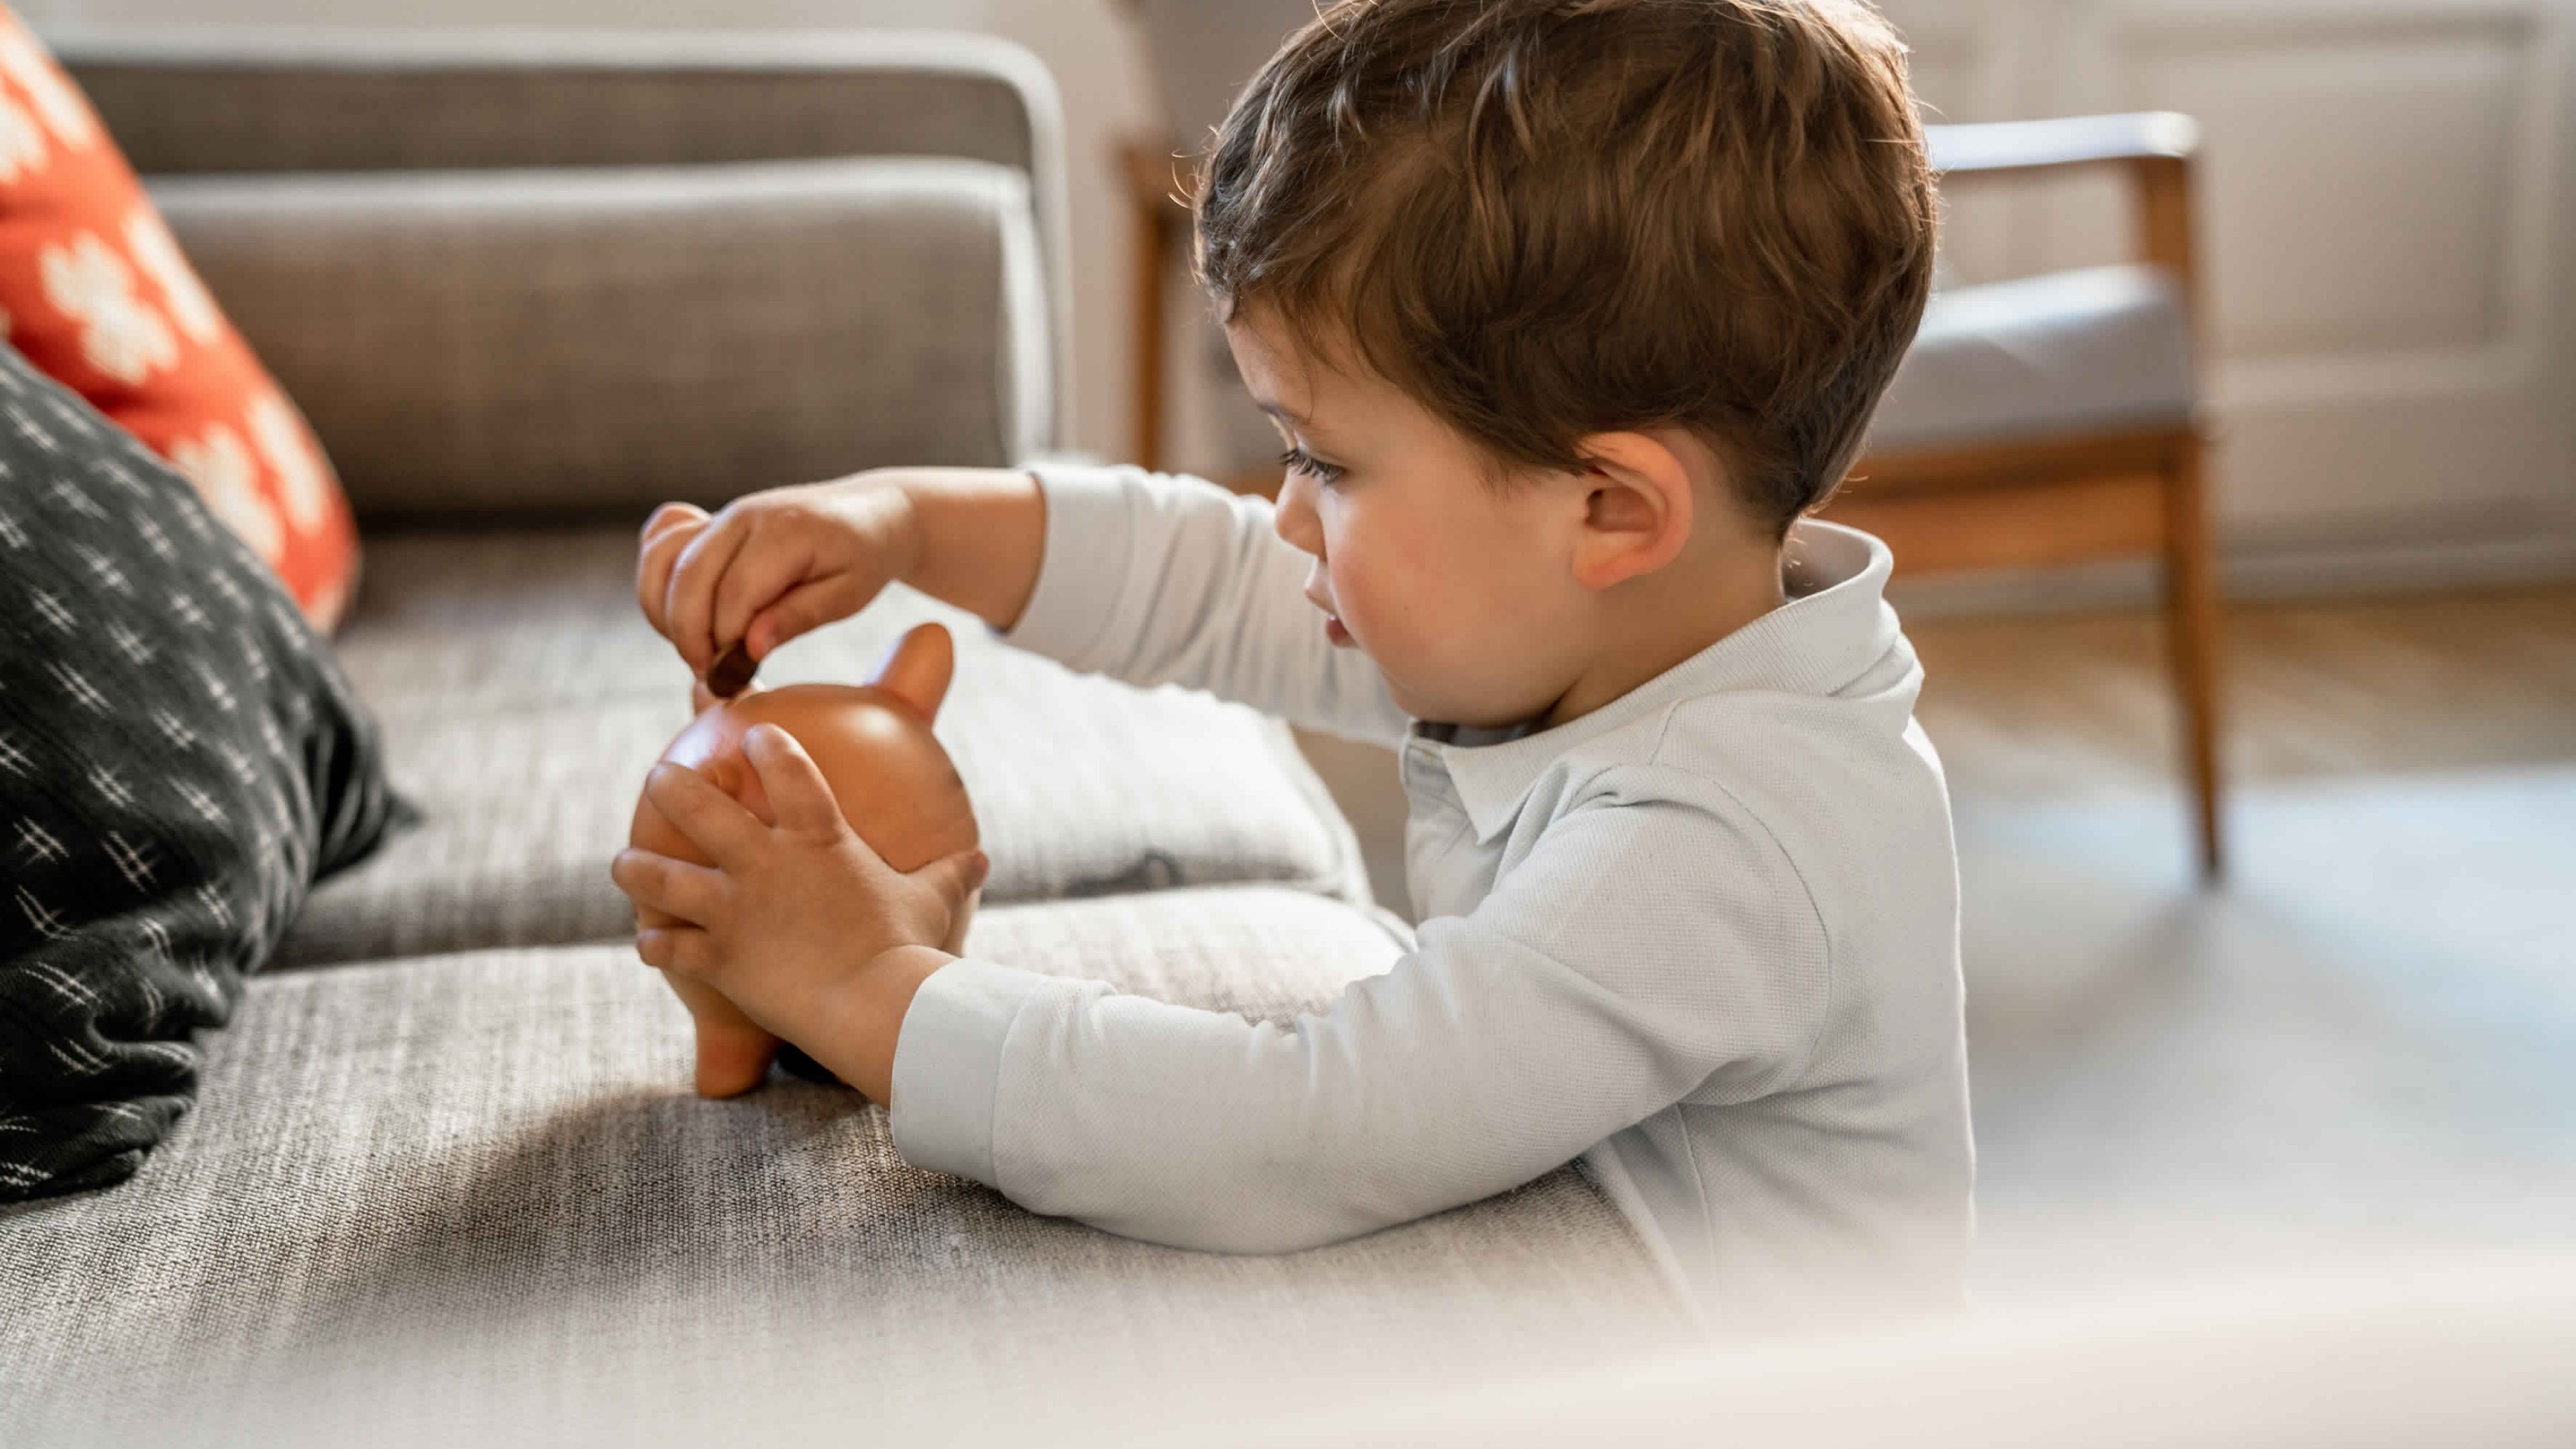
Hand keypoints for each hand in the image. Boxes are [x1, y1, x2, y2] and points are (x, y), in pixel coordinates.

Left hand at [610, 723, 986, 1102]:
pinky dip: (655, 945)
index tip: (750, 735)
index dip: (762, 743)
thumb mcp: (932, 901)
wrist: (877, 1005)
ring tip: (626, 861)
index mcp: (818, 836)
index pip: (784, 765)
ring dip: (636, 866)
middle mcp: (764, 862)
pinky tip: (648, 944)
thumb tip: (982, 861)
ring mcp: (733, 909)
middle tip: (659, 776)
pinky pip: (668, 947)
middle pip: (696, 804)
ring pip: (658, 874)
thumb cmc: (908, 948)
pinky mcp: (717, 958)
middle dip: (671, 784)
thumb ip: (950, 874)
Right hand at [634, 474, 921, 679]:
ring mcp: (722, 516)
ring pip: (662, 560)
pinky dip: (656, 582)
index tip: (734, 677)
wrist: (869, 513)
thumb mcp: (848, 594)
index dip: (727, 641)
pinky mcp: (709, 524)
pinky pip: (660, 545)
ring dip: (664, 612)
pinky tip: (681, 614)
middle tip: (709, 675)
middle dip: (690, 635)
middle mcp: (744, 516)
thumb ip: (798, 617)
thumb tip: (747, 649)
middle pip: (689, 577)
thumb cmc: (863, 558)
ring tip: (696, 649)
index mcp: (786, 531)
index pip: (736, 592)